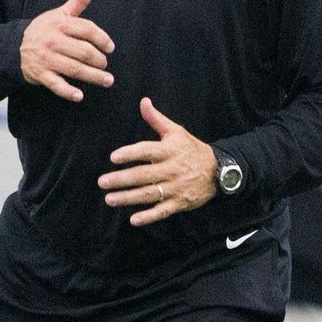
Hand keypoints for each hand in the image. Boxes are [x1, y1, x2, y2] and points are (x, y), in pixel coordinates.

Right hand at [20, 0, 115, 101]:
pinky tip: (80, 95)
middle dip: (99, 60)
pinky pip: (56, 84)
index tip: (110, 47)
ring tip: (107, 80)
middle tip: (105, 65)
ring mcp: (46, 58)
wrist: (14, 47)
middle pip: (83, 51)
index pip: (86, 29)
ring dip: (93, 76)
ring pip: (74, 69)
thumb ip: (77, 1)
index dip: (102, 39)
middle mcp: (53, 40)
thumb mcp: (59, 14)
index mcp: (59, 24)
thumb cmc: (45, 30)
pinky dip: (68, 91)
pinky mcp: (40, 74)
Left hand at [99, 98, 217, 226]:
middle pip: (144, 175)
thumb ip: (156, 119)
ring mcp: (176, 188)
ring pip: (149, 194)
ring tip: (110, 199)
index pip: (147, 151)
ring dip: (128, 198)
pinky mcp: (180, 203)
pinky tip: (134, 220)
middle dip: (121, 179)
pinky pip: (163, 211)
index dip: (130, 154)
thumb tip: (143, 102)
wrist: (219, 170)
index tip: (113, 157)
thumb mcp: (176, 132)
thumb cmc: (192, 149)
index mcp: (169, 150)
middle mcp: (172, 169)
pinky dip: (149, 216)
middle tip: (102, 182)